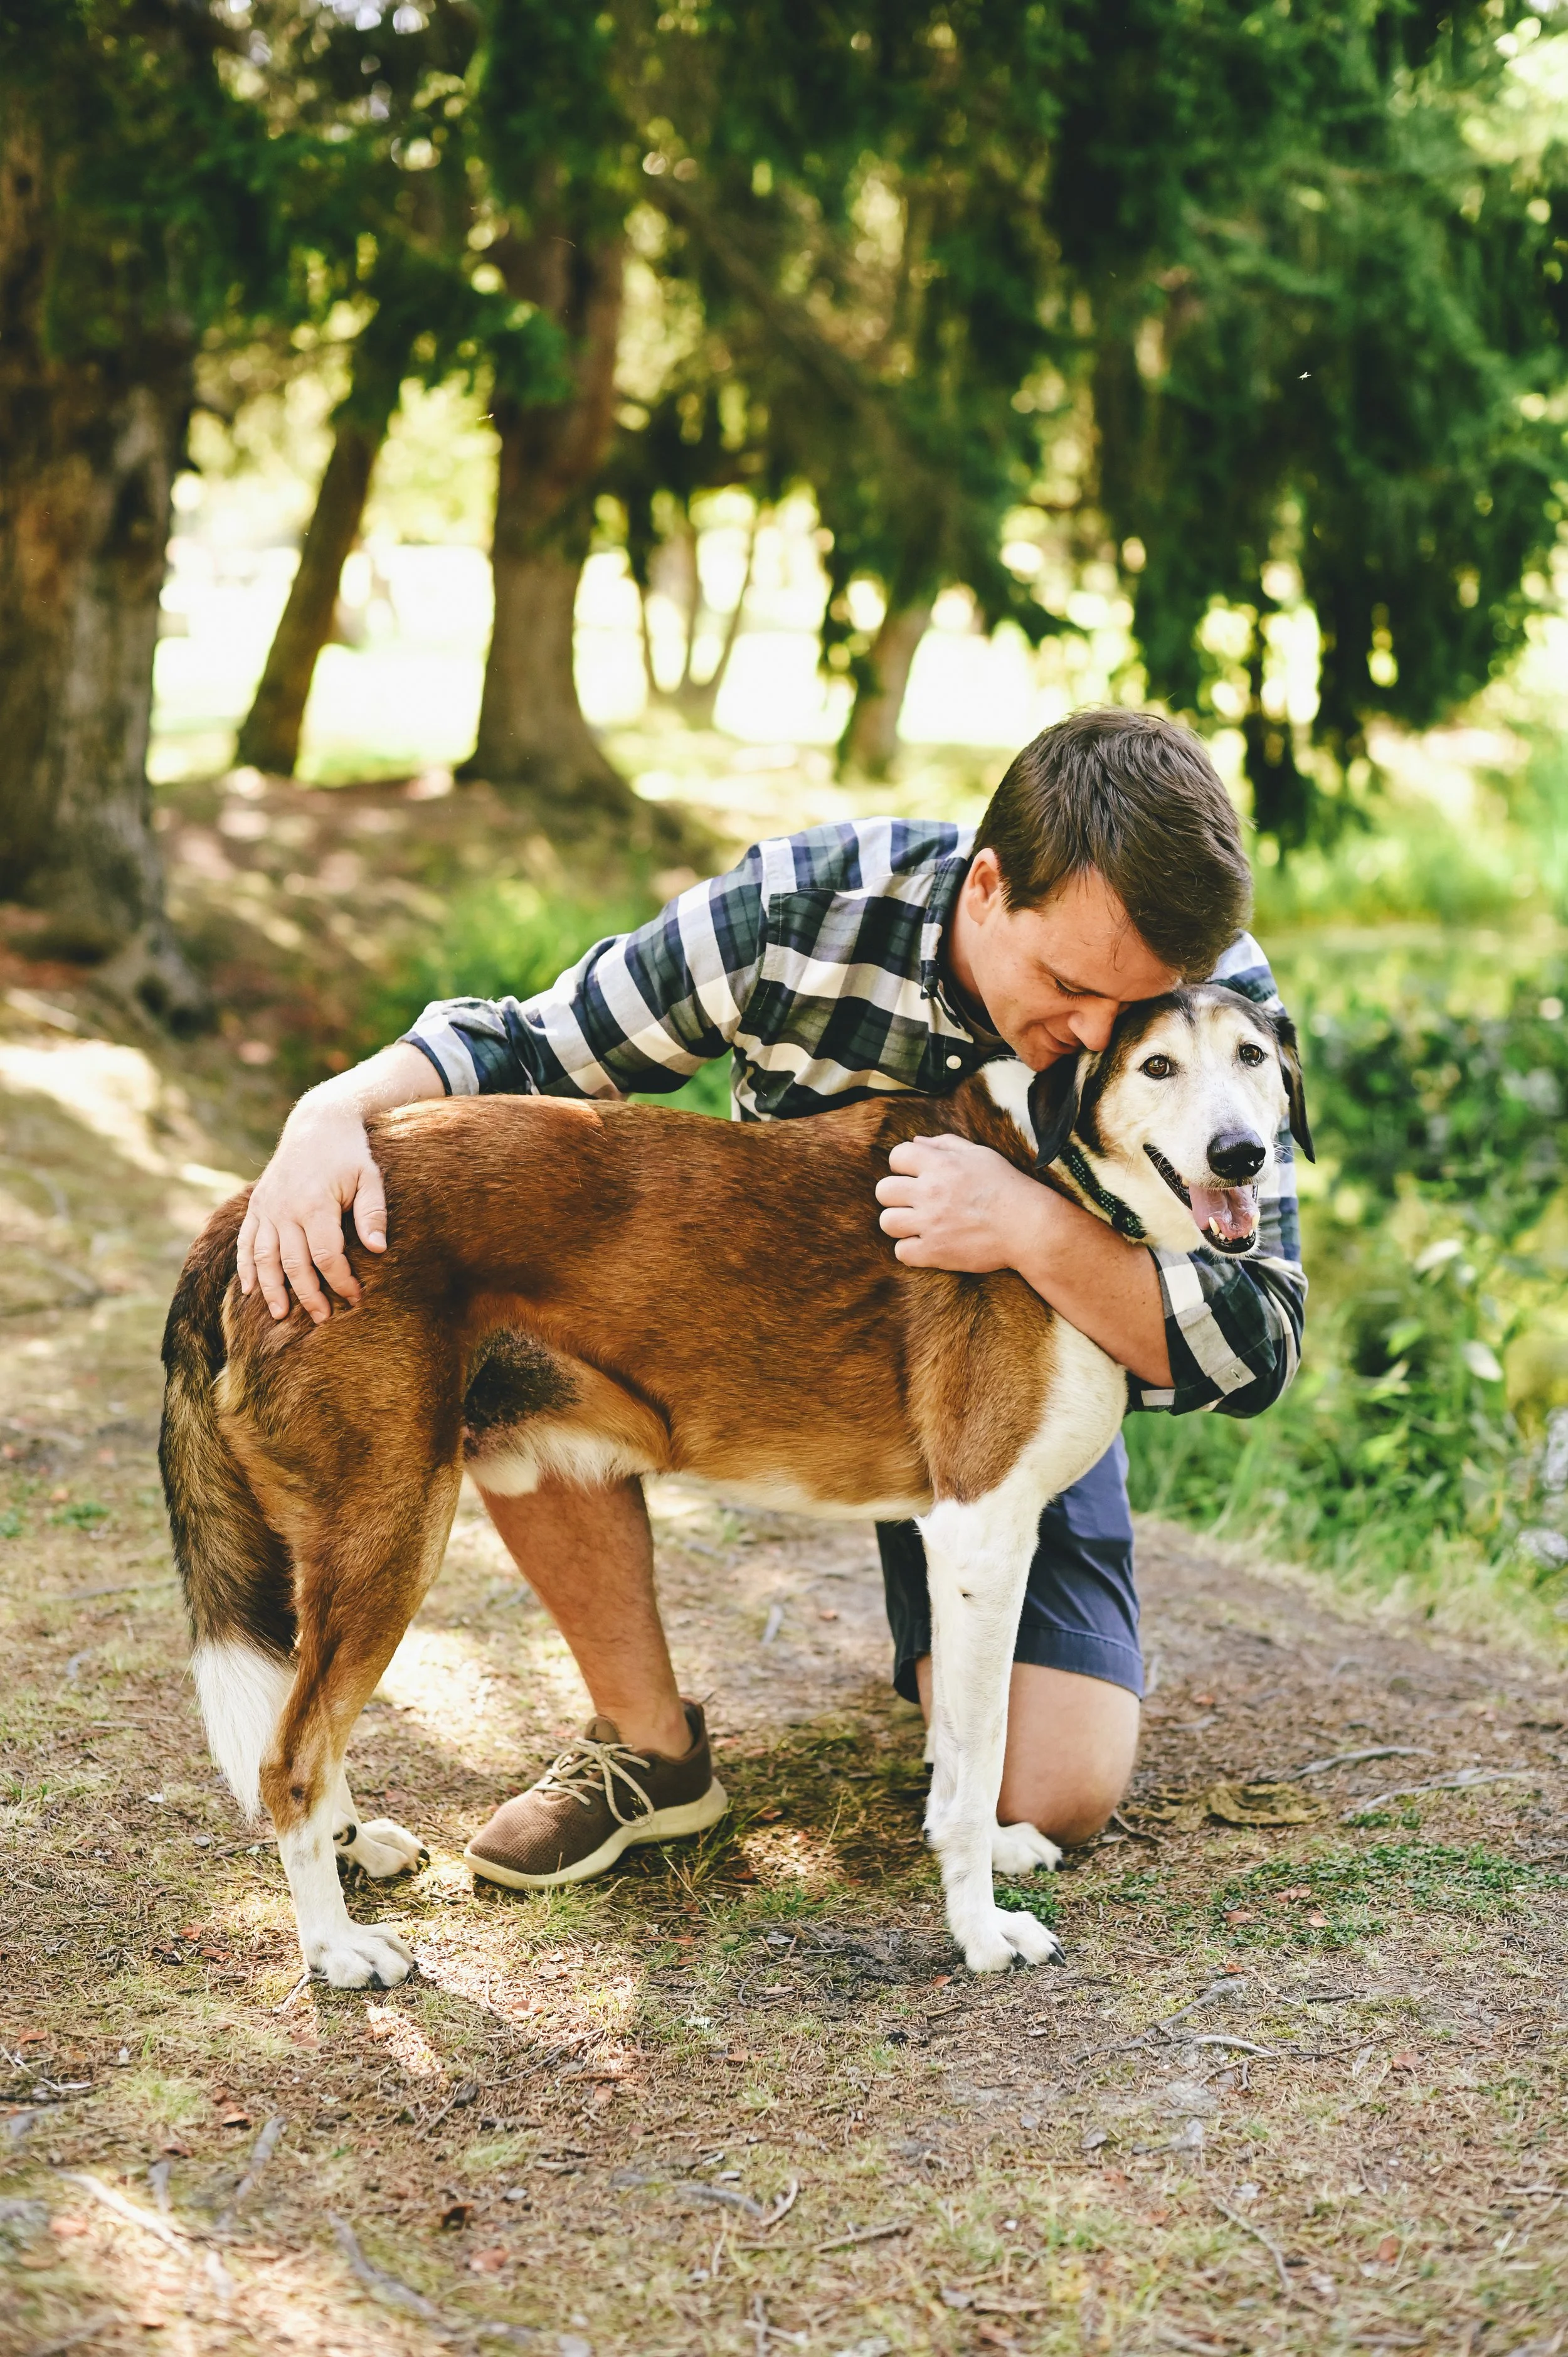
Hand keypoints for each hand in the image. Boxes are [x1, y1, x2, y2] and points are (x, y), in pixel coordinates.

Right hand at [237, 1105, 387, 1323]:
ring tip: (280, 1314)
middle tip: (323, 1318)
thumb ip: (372, 1213)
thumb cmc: (349, 1153)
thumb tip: (378, 1250)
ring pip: (264, 1257)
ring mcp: (267, 1207)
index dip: (340, 1281)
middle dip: (308, 1294)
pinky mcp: (257, 1204)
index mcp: (315, 1204)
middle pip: (293, 1263)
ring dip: (271, 1289)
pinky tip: (248, 1290)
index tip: (355, 1298)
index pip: (326, 1255)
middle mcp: (285, 1209)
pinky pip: (246, 1241)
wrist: (317, 1122)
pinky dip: (245, 1267)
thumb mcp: (369, 1177)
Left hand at [874, 1134, 1045, 1271]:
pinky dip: (911, 1250)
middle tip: (915, 1202)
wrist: (1029, 1227)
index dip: (904, 1166)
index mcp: (940, 1164)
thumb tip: (915, 1141)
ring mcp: (930, 1223)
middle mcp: (930, 1191)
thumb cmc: (1007, 1187)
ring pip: (887, 1222)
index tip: (917, 1176)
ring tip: (919, 1224)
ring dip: (900, 1223)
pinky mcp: (934, 1252)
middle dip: (897, 1195)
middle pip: (884, 1191)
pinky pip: (901, 1252)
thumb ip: (945, 1144)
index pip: (896, 1156)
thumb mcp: (980, 1154)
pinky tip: (927, 1244)